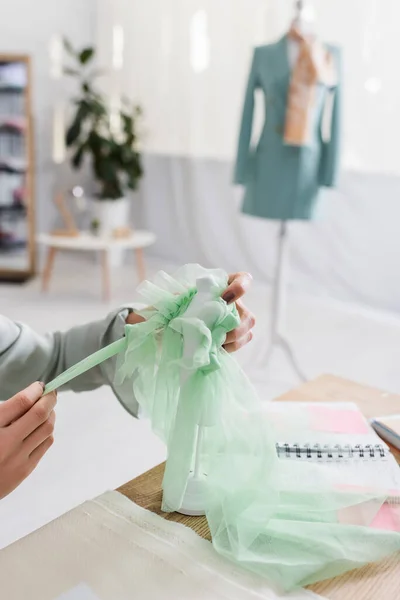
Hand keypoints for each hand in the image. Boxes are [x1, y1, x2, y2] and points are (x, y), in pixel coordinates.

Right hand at [0, 382, 56, 499]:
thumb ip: (4, 412)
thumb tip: (29, 396)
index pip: (21, 403)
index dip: (34, 390)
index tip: (39, 386)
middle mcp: (6, 443)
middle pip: (39, 414)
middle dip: (49, 399)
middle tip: (51, 392)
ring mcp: (18, 458)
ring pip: (47, 428)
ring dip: (51, 414)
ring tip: (47, 409)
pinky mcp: (25, 470)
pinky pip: (46, 444)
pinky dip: (47, 430)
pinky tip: (42, 427)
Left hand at [126, 272, 255, 352]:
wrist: (163, 329)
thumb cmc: (169, 310)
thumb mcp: (169, 302)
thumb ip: (175, 299)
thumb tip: (179, 301)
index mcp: (221, 286)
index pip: (242, 280)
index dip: (240, 287)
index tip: (225, 298)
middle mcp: (232, 304)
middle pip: (247, 314)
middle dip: (236, 325)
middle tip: (217, 330)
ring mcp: (234, 322)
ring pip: (247, 330)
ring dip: (232, 338)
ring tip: (214, 342)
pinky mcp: (232, 339)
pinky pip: (240, 343)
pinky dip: (229, 348)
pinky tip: (214, 349)